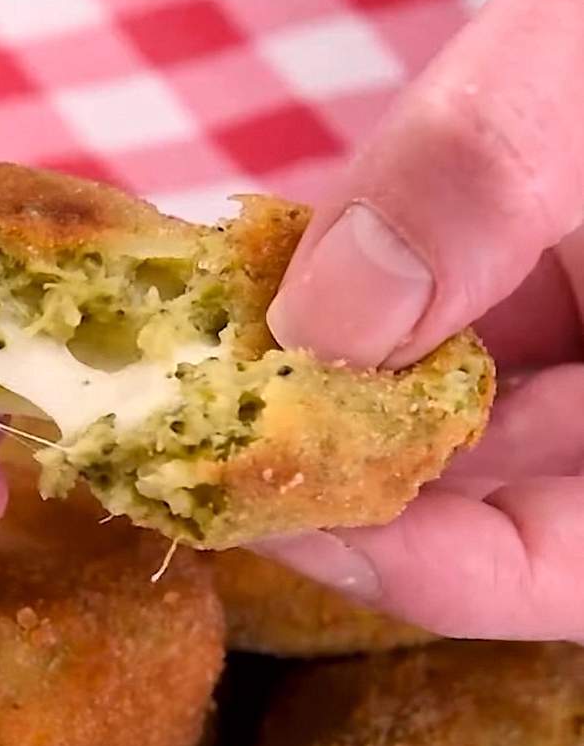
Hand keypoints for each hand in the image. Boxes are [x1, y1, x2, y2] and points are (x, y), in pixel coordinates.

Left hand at [258, 0, 583, 639]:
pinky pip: (418, 309)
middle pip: (491, 489)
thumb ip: (486, 175)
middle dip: (346, 474)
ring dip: (320, 391)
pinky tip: (255, 294)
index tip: (286, 526)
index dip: (438, 570)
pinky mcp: (516, 237)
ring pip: (438, 402)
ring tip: (202, 383)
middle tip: (200, 452)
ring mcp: (578, 293)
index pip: (573, 558)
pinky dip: (335, 308)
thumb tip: (324, 324)